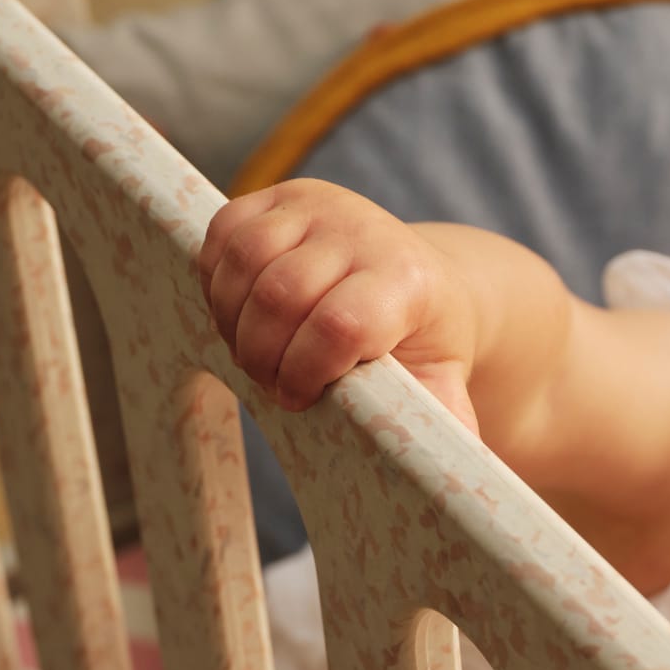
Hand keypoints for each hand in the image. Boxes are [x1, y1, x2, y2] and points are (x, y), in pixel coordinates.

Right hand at [198, 180, 479, 430]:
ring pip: (243, 260)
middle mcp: (363, 230)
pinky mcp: (279, 194)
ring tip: (254, 350)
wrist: (417, 277)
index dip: (304, 372)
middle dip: (261, 355)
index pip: (339, 325)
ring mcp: (319, 205)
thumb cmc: (419, 344)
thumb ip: (442, 424)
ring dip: (233, 320)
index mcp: (407, 280)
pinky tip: (240, 313)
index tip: (299, 400)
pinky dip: (217, 281)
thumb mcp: (440, 385)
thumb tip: (451, 474)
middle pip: (279, 295)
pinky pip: (223, 232)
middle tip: (271, 382)